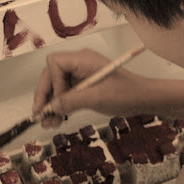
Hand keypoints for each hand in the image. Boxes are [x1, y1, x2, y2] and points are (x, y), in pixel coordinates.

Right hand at [32, 48, 148, 127]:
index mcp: (83, 59)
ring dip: (51, 104)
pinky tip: (56, 120)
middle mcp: (79, 63)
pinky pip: (66, 93)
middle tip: (39, 116)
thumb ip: (72, 101)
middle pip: (52, 75)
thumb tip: (50, 108)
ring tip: (47, 124)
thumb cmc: (125, 94)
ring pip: (57, 86)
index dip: (52, 83)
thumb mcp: (97, 98)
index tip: (58, 102)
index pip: (55, 64)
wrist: (144, 99)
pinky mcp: (84, 85)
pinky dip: (60, 106)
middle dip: (45, 95)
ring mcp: (81, 74)